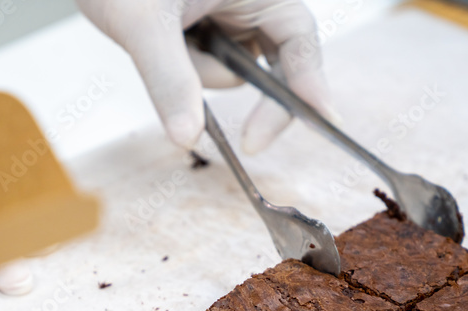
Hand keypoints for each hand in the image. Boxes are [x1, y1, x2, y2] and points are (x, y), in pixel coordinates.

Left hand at [76, 0, 334, 154]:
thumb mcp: (143, 24)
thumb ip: (169, 79)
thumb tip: (188, 138)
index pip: (299, 39)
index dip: (312, 82)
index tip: (324, 122)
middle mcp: (250, 1)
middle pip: (275, 65)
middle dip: (241, 86)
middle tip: (249, 140)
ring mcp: (228, 17)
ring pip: (230, 74)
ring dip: (195, 72)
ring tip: (159, 36)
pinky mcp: (207, 31)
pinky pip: (204, 71)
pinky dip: (183, 69)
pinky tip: (160, 38)